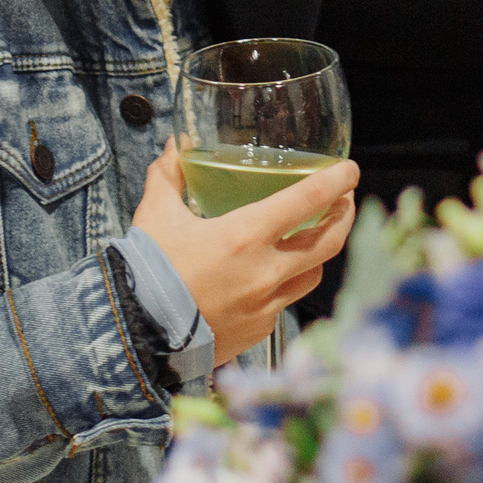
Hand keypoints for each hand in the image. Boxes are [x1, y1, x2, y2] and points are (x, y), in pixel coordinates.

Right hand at [131, 140, 360, 356]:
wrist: (133, 336)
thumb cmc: (145, 271)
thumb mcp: (155, 216)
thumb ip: (168, 176)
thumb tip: (176, 145)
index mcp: (245, 235)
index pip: (308, 200)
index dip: (337, 181)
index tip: (349, 170)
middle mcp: (265, 271)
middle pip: (329, 241)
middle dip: (343, 216)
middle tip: (344, 200)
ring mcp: (266, 305)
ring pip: (312, 275)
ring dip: (318, 253)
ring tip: (314, 237)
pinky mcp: (259, 332)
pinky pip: (285, 304)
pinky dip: (285, 286)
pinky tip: (273, 277)